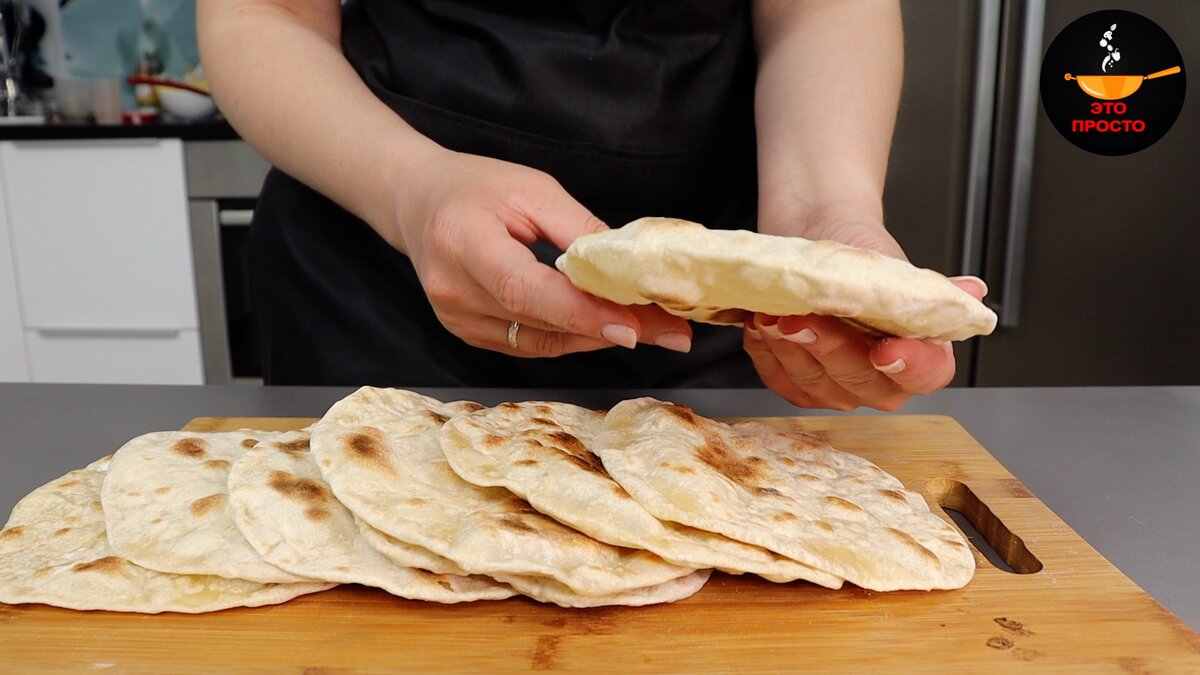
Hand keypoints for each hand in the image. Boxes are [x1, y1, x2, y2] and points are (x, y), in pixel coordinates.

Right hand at [387, 150, 692, 356]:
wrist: (417, 202)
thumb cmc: (476, 186)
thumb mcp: (533, 190)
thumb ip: (579, 231)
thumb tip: (631, 269)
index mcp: (464, 242)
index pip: (526, 290)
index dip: (581, 312)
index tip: (634, 327)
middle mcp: (453, 291)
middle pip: (541, 322)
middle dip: (611, 326)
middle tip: (671, 330)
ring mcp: (456, 319)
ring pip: (541, 343)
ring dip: (597, 336)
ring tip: (651, 329)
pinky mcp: (465, 333)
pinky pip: (529, 345)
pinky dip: (571, 337)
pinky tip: (603, 326)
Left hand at [743, 217, 987, 410]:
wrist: (815, 242)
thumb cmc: (858, 256)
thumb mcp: (895, 265)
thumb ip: (928, 289)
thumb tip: (972, 292)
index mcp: (921, 356)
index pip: (925, 375)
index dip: (908, 366)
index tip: (886, 349)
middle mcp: (881, 382)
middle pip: (860, 381)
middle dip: (828, 348)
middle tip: (804, 318)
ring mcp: (836, 389)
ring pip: (813, 383)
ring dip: (789, 347)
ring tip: (773, 314)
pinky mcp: (796, 386)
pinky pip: (779, 380)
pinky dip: (766, 352)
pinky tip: (760, 325)